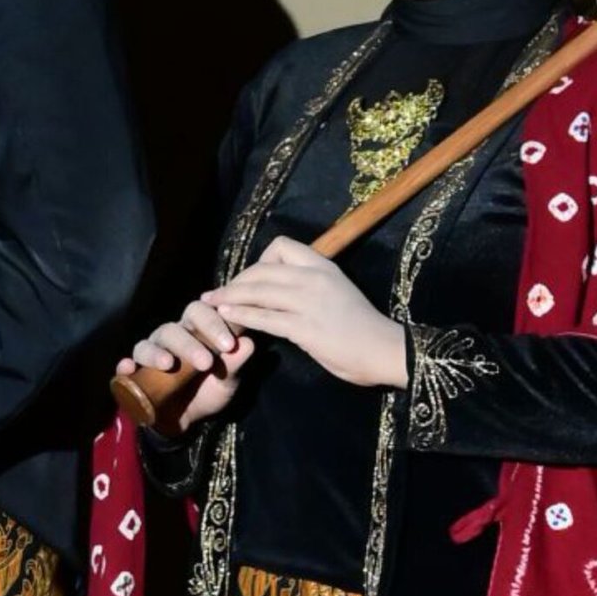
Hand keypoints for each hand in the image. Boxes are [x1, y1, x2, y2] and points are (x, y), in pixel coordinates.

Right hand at [116, 299, 256, 431]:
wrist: (187, 421)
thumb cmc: (208, 392)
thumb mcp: (227, 382)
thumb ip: (236, 364)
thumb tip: (248, 343)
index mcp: (196, 331)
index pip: (201, 312)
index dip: (214, 322)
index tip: (229, 344)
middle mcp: (172, 337)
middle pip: (174, 327)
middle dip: (190, 342)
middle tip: (206, 362)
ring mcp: (151, 352)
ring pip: (149, 342)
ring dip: (159, 352)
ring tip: (170, 365)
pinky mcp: (135, 372)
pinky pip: (126, 364)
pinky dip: (125, 364)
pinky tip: (129, 368)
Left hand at [205, 238, 407, 388]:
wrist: (385, 349)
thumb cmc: (363, 325)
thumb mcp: (338, 291)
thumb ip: (312, 285)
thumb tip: (283, 289)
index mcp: (324, 265)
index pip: (281, 246)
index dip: (258, 260)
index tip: (251, 279)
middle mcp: (315, 277)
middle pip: (262, 269)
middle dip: (236, 280)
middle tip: (218, 293)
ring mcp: (309, 301)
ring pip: (258, 291)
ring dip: (229, 296)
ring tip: (210, 303)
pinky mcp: (304, 327)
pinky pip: (264, 317)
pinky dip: (241, 316)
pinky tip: (228, 318)